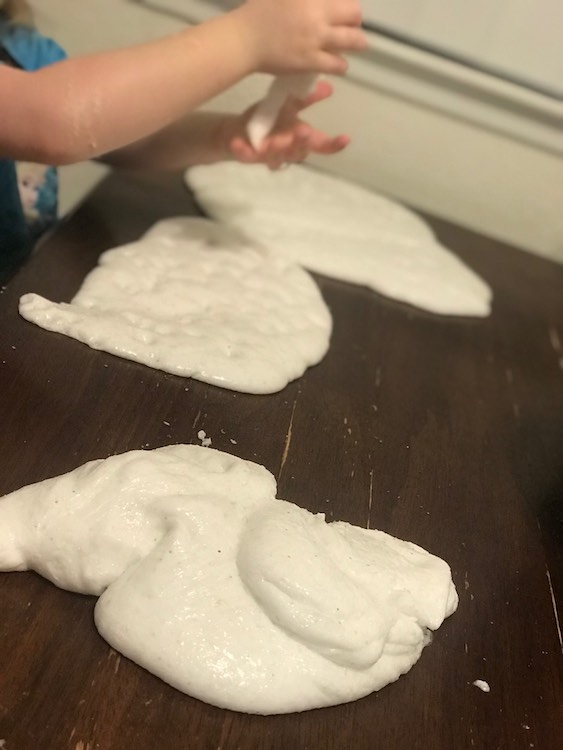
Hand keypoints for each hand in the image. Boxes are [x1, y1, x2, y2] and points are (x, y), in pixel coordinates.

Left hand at [225, 80, 349, 169]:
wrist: (237, 130)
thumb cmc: (268, 120)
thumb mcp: (289, 105)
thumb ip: (307, 99)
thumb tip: (330, 87)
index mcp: (299, 138)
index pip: (321, 145)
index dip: (333, 144)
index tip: (345, 138)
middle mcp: (287, 150)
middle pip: (300, 152)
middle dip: (301, 143)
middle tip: (302, 131)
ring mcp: (269, 156)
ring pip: (277, 158)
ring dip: (276, 149)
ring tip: (272, 141)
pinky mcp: (249, 157)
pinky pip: (248, 157)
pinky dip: (244, 151)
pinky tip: (239, 144)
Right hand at [235, 0, 366, 74]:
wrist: (244, 39)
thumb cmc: (258, 11)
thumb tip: (317, 2)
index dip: (347, 3)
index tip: (345, 8)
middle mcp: (318, 14)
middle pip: (353, 14)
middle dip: (356, 19)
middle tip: (354, 25)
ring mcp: (316, 39)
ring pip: (351, 40)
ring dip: (358, 42)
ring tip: (358, 44)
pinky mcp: (311, 61)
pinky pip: (337, 64)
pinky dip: (342, 64)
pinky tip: (340, 64)